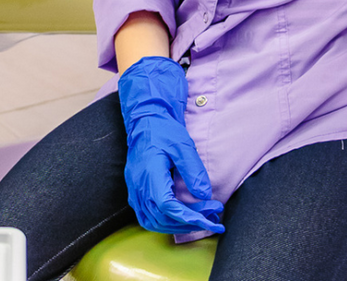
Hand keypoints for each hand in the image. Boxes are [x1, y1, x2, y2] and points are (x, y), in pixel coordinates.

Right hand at [119, 57, 224, 234]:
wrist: (145, 120)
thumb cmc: (164, 131)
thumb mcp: (183, 146)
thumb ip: (194, 171)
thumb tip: (204, 195)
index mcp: (149, 173)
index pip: (168, 206)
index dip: (190, 216)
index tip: (211, 216)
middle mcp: (138, 185)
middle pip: (162, 218)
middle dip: (189, 223)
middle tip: (212, 218)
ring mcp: (134, 190)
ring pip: (152, 222)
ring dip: (177, 226)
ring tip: (198, 221)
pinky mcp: (134, 191)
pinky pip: (146, 216)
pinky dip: (163, 222)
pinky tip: (179, 218)